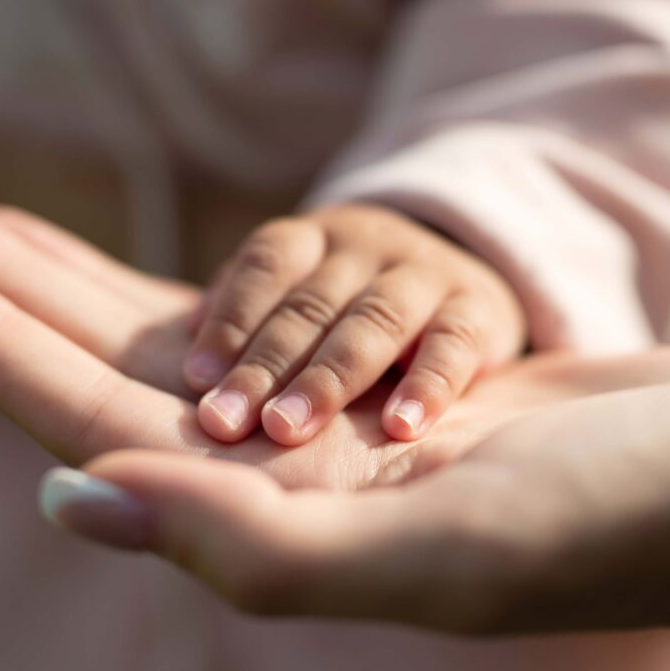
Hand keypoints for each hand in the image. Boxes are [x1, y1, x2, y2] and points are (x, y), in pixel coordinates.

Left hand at [0, 186, 669, 670]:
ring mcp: (344, 437)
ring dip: (78, 280)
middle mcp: (298, 485)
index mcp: (291, 527)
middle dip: (1, 292)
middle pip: (111, 373)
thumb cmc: (634, 520)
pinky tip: (140, 274)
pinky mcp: (395, 392)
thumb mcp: (441, 545)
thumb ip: (254, 544)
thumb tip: (72, 502)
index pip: (95, 422)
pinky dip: (188, 290)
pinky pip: (257, 331)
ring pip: (173, 347)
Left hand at [184, 204, 525, 445]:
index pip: (266, 264)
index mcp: (312, 240)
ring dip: (327, 377)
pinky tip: (401, 429)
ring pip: (373, 321)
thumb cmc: (355, 314)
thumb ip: (249, 326)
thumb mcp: (302, 299)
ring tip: (288, 429)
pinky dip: (428, 385)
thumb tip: (189, 374)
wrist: (468, 282)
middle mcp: (366, 248)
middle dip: (263, 365)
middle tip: (224, 423)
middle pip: (309, 302)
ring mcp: (425, 274)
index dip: (230, 318)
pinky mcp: (480, 310)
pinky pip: (452, 345)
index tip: (197, 379)